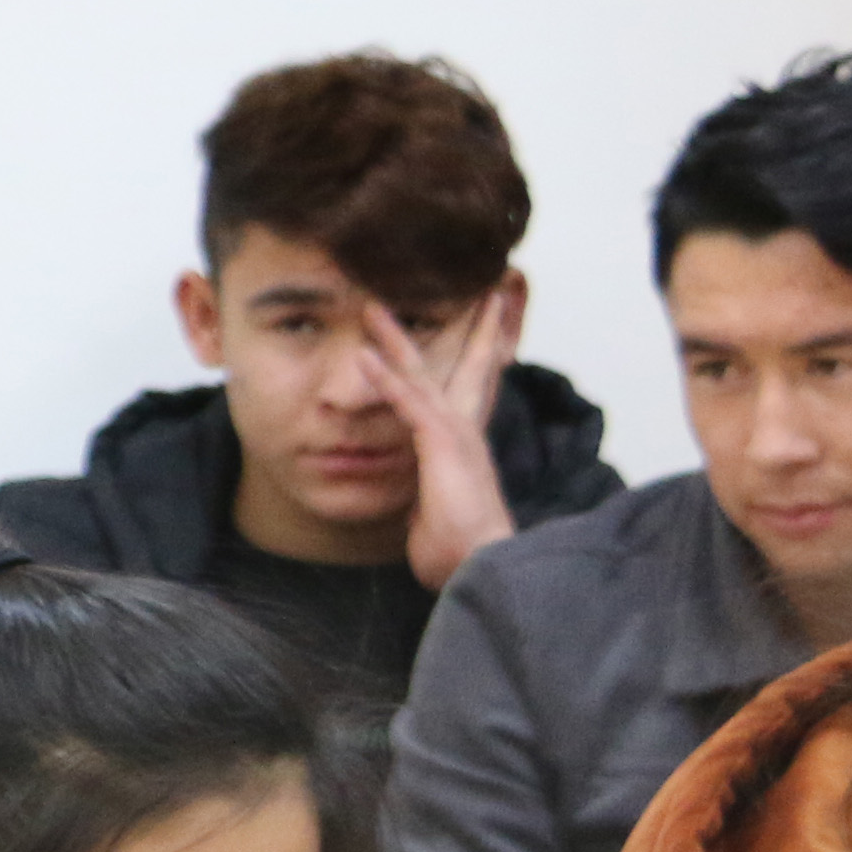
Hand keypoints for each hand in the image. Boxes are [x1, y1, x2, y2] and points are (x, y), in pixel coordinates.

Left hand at [354, 276, 527, 590]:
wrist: (479, 565)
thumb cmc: (458, 550)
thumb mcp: (436, 514)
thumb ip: (428, 497)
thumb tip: (419, 505)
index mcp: (464, 445)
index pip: (470, 390)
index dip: (474, 356)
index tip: (485, 330)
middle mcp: (465, 430)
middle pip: (467, 364)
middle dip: (476, 324)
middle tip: (490, 286)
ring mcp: (454, 433)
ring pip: (421, 371)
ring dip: (396, 337)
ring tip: (373, 305)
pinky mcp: (440, 443)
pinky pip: (405, 400)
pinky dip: (382, 376)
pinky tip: (361, 352)